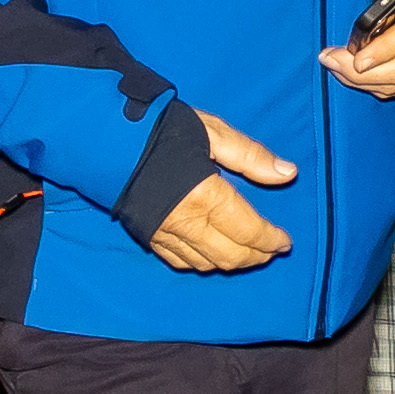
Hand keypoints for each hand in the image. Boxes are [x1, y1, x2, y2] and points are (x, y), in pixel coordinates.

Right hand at [148, 119, 299, 271]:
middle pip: (230, 255)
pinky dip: (204, 263)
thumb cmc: (163, 129)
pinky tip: (213, 254)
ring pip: (207, 264)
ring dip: (232, 262)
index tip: (285, 242)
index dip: (271, 240)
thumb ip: (251, 156)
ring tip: (248, 253)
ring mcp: (164, 234)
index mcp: (206, 195)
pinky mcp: (148, 237)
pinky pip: (181, 262)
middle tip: (271, 249)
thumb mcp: (213, 132)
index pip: (248, 231)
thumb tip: (288, 173)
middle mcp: (186, 222)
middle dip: (256, 256)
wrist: (107, 138)